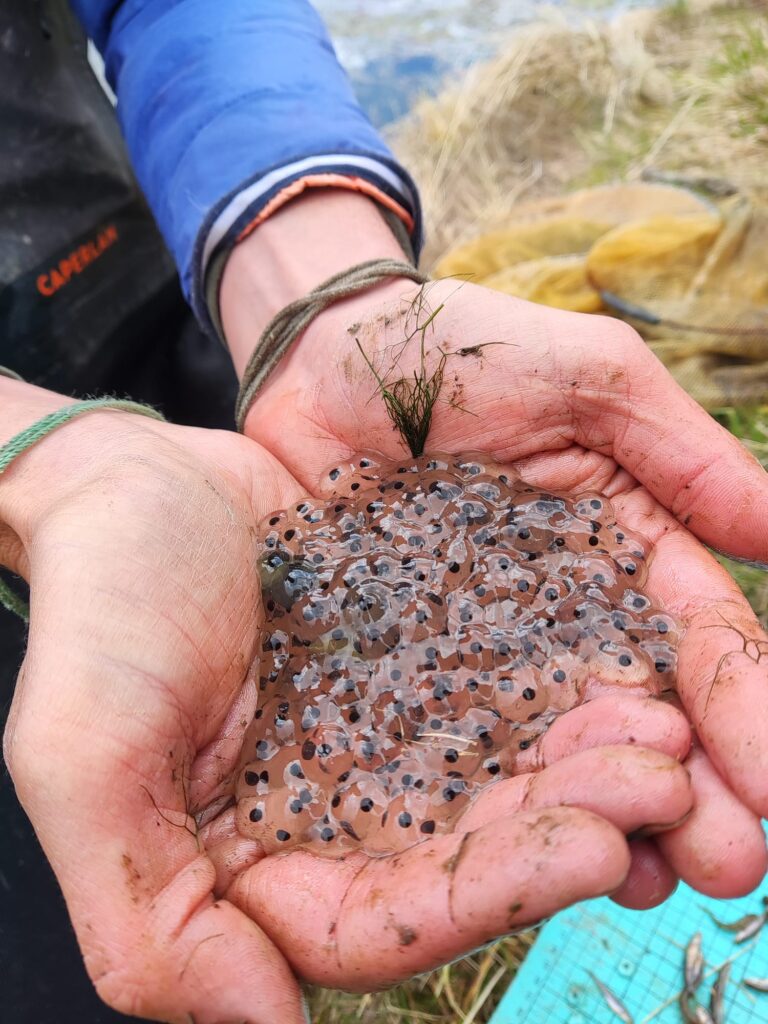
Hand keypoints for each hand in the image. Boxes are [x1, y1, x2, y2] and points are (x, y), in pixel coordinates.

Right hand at [0, 382, 698, 1016]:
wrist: (132, 486)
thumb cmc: (97, 608)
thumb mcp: (84, 756)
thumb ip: (145, 912)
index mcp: (255, 864)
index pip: (378, 923)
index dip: (489, 897)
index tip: (592, 850)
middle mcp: (330, 815)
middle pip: (464, 853)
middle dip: (568, 825)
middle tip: (662, 780)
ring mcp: (377, 737)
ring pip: (497, 774)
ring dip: (584, 760)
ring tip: (665, 728)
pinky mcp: (409, 660)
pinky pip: (494, 683)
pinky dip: (556, 684)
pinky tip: (622, 665)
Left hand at [230, 272, 767, 905]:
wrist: (327, 355)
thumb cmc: (460, 348)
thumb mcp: (585, 374)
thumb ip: (677, 450)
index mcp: (622, 544)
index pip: (697, 635)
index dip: (744, 707)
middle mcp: (563, 612)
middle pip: (642, 711)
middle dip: (693, 788)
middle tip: (729, 864)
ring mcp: (484, 647)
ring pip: (559, 743)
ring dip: (609, 813)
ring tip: (649, 879)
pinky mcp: (404, 665)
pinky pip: (457, 738)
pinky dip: (498, 796)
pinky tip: (532, 854)